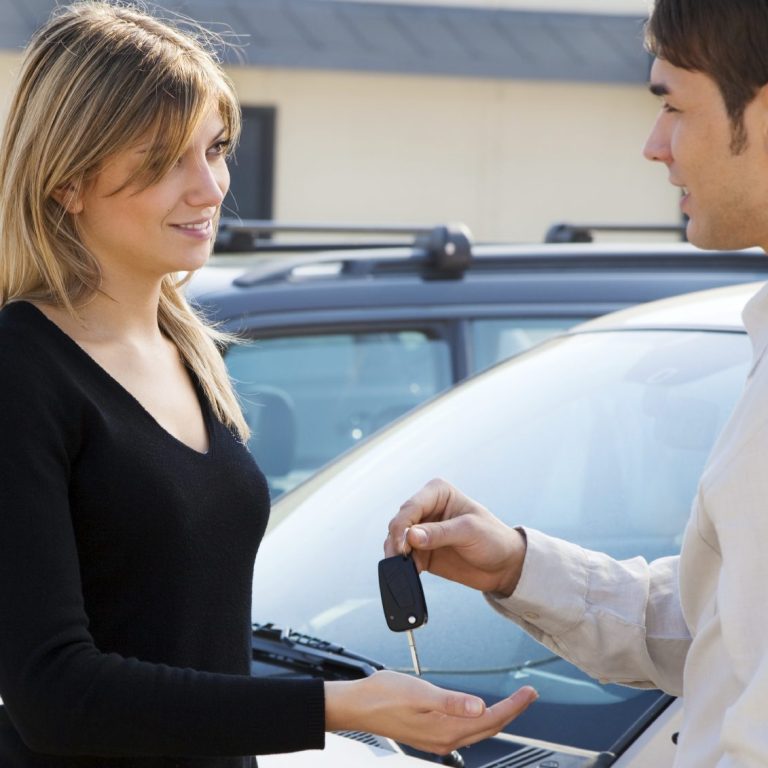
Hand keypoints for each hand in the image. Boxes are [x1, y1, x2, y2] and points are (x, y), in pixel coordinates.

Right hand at [325, 671, 536, 753]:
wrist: (357, 706)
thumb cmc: (383, 695)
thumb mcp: (419, 692)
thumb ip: (451, 701)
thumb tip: (480, 707)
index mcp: (445, 729)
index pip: (490, 718)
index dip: (513, 706)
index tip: (529, 693)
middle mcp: (444, 739)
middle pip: (488, 727)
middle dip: (511, 711)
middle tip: (528, 694)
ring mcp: (437, 739)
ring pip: (478, 731)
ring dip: (498, 716)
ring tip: (512, 702)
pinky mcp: (430, 734)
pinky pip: (464, 730)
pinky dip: (479, 720)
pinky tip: (479, 711)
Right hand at [384, 478, 525, 596]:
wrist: (504, 566)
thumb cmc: (493, 539)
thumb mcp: (469, 532)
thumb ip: (439, 533)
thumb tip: (410, 536)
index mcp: (438, 493)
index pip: (411, 506)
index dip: (403, 525)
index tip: (404, 545)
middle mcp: (426, 509)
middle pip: (399, 522)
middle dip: (397, 540)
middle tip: (402, 558)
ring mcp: (422, 531)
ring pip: (396, 540)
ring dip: (396, 554)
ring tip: (403, 568)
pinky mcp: (421, 551)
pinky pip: (403, 557)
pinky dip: (402, 565)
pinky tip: (408, 573)